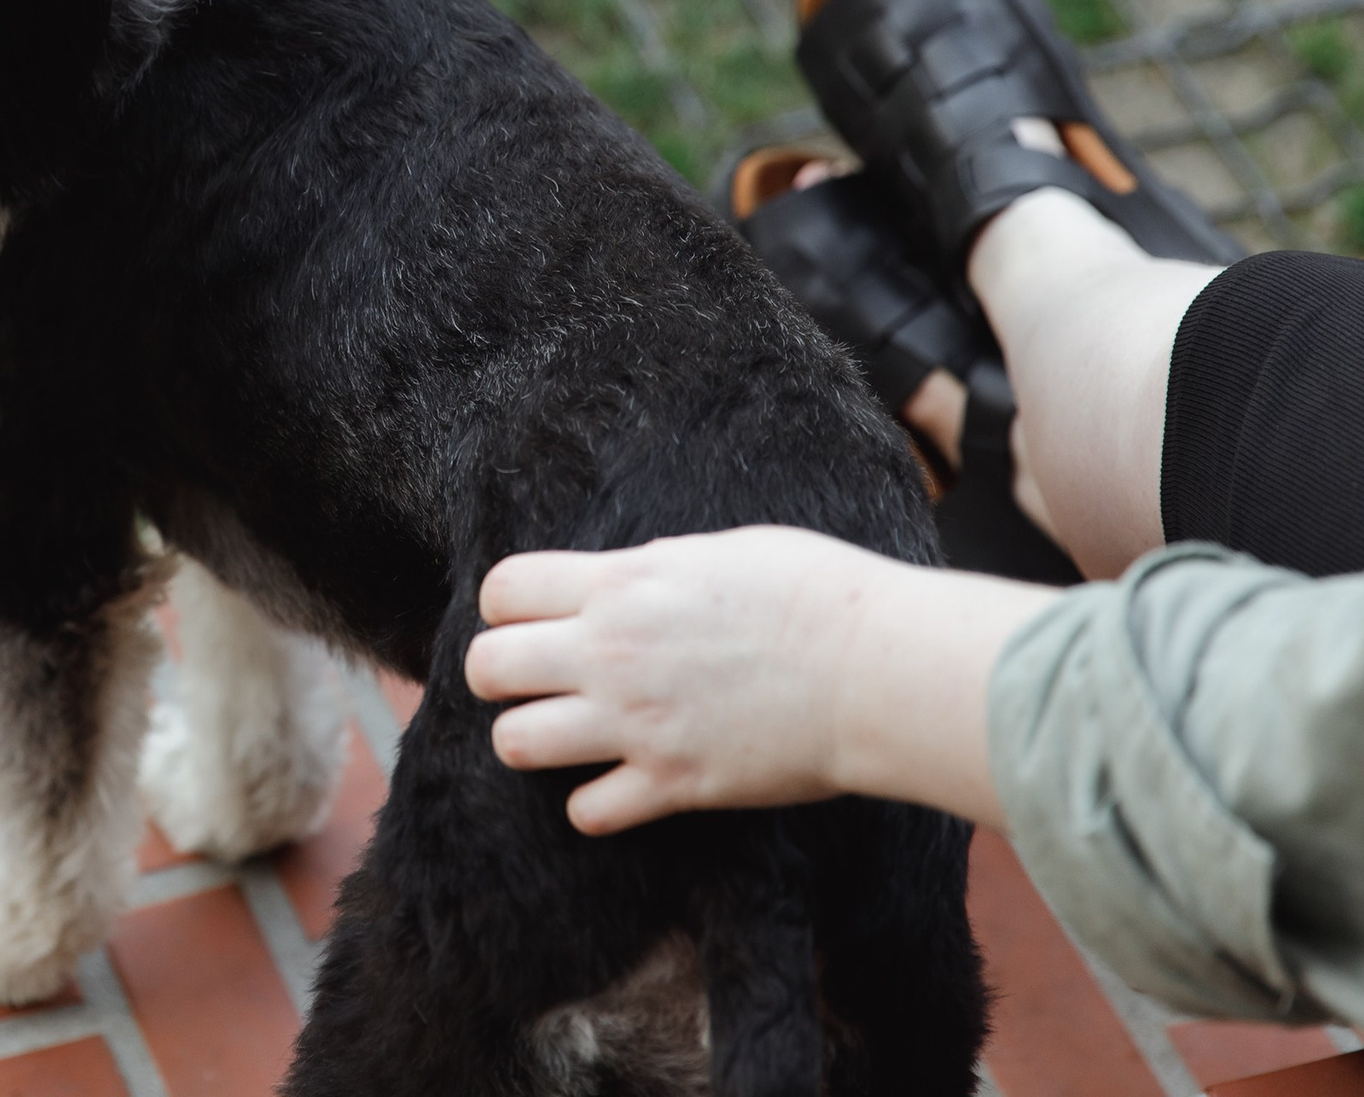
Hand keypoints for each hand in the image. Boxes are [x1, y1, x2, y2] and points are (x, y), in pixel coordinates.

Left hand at [466, 528, 1056, 833]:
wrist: (876, 669)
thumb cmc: (817, 593)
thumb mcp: (716, 552)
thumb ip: (650, 570)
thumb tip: (623, 578)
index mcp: (621, 585)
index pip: (503, 591)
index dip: (506, 607)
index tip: (528, 618)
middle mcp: (610, 653)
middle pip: (488, 668)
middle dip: (498, 674)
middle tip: (532, 681)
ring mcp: (635, 723)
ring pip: (515, 743)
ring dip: (531, 740)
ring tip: (565, 735)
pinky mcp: (672, 784)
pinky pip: (586, 811)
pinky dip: (594, 804)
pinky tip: (620, 785)